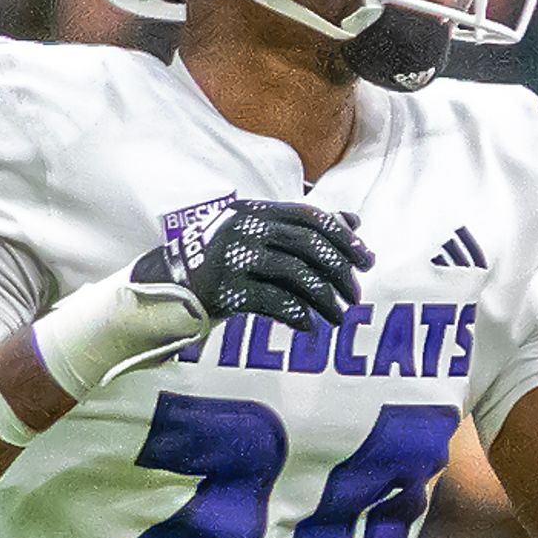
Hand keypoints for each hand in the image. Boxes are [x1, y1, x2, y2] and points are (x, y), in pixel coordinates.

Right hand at [135, 196, 370, 331]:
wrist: (170, 283)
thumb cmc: (226, 260)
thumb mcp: (262, 237)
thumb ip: (305, 229)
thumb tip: (354, 220)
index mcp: (254, 211)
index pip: (309, 217)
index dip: (343, 238)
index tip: (367, 260)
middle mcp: (243, 228)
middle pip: (307, 245)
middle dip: (339, 271)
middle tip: (354, 296)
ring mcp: (231, 257)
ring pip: (295, 274)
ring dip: (324, 299)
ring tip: (338, 317)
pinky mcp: (224, 289)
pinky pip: (274, 301)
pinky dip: (298, 315)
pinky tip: (309, 326)